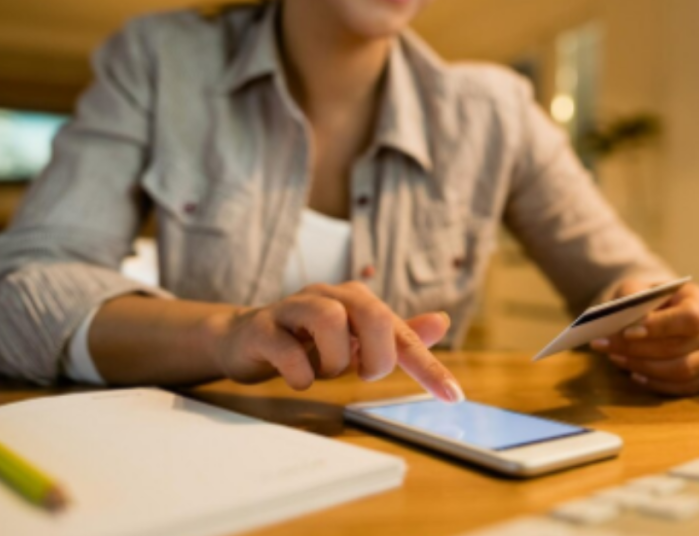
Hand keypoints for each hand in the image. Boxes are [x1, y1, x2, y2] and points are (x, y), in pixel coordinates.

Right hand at [209, 281, 464, 402]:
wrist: (246, 338)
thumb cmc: (309, 341)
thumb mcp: (357, 340)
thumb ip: (398, 335)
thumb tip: (443, 321)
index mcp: (356, 300)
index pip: (402, 330)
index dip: (428, 365)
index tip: (453, 396)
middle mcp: (328, 296)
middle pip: (371, 312)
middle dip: (377, 356)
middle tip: (364, 374)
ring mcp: (292, 309)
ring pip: (329, 320)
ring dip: (334, 361)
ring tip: (325, 372)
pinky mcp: (262, 328)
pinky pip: (286, 348)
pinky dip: (300, 374)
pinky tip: (301, 379)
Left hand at [590, 278, 698, 395]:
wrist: (650, 312)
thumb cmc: (644, 299)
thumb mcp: (634, 289)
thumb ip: (631, 298)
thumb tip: (628, 324)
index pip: (690, 318)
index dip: (660, 327)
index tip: (628, 332)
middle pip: (680, 346)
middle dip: (638, 349)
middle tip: (605, 345)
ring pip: (682, 370)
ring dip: (643, 366)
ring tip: (615, 357)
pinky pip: (682, 388)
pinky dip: (655, 383)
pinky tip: (634, 374)